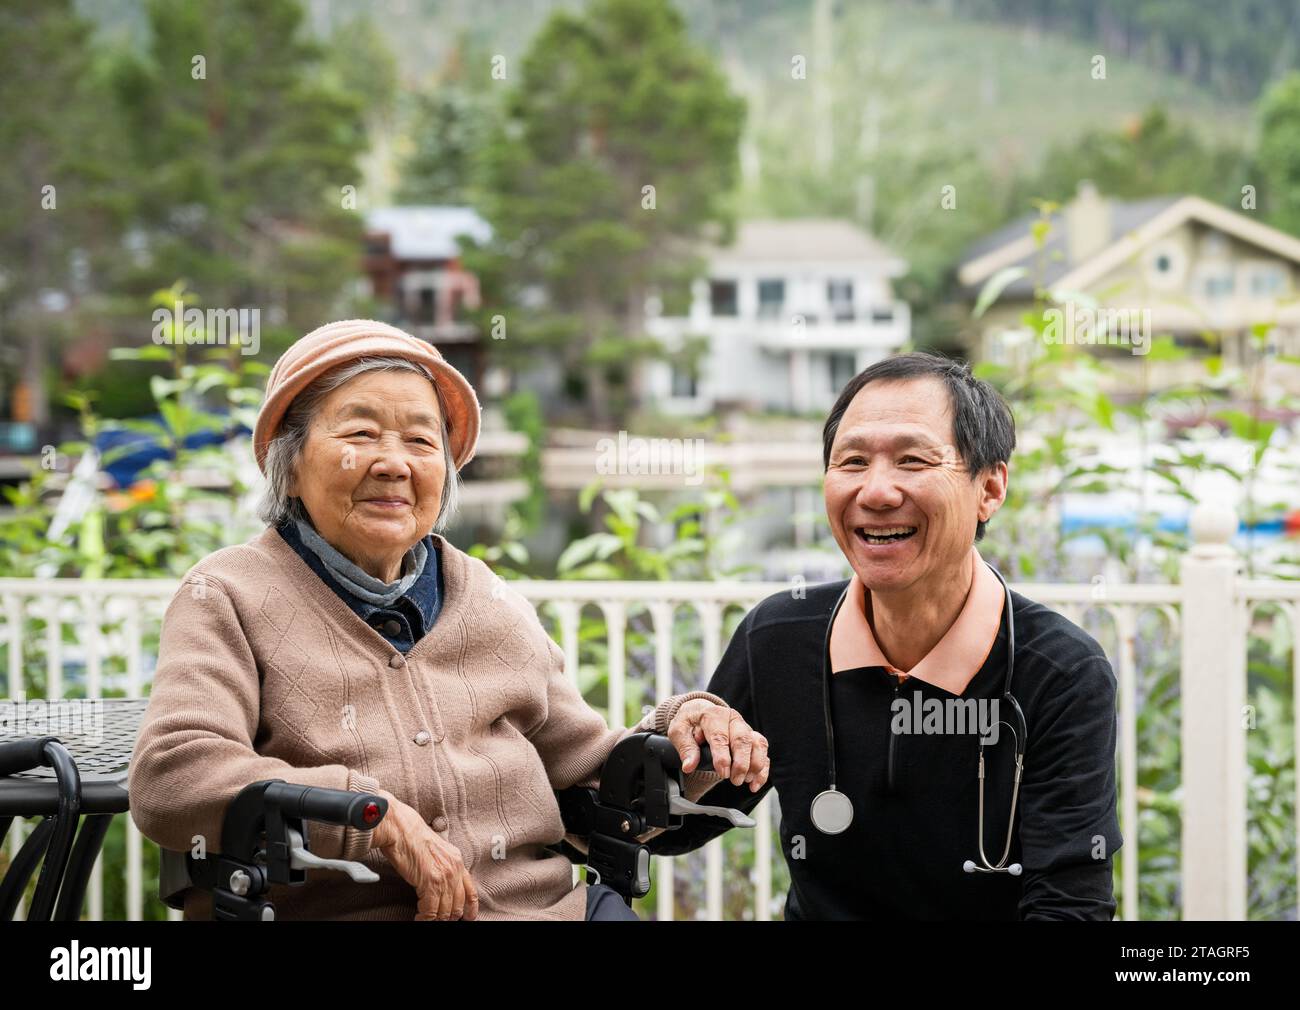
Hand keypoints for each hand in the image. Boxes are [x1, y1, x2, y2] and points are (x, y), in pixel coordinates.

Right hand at [370, 789, 478, 920]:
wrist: (400, 828)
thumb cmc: (412, 836)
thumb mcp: (437, 850)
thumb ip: (443, 865)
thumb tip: (441, 882)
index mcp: (457, 860)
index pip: (470, 890)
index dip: (470, 908)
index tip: (468, 917)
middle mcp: (454, 868)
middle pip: (458, 904)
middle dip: (449, 916)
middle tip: (440, 920)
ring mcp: (443, 876)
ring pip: (445, 911)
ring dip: (435, 919)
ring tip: (426, 919)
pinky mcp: (430, 882)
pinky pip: (430, 911)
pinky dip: (424, 918)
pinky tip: (419, 918)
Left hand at [665, 700, 769, 791]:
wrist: (699, 712)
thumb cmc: (690, 722)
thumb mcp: (679, 730)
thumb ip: (685, 747)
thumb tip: (689, 765)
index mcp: (713, 714)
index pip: (720, 736)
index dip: (723, 756)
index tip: (723, 773)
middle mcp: (732, 718)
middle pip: (743, 740)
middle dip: (741, 763)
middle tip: (735, 780)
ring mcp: (744, 727)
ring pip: (757, 744)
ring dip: (754, 765)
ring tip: (745, 781)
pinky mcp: (751, 736)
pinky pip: (763, 751)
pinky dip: (763, 768)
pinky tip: (755, 784)